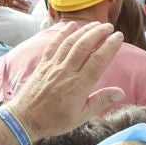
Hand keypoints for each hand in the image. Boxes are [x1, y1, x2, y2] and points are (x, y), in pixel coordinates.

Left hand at [4, 22, 126, 139]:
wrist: (25, 119)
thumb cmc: (55, 120)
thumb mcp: (81, 116)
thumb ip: (100, 102)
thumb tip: (120, 92)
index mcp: (79, 86)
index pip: (98, 61)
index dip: (110, 46)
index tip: (119, 37)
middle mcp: (66, 72)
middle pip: (84, 46)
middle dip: (98, 33)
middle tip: (109, 26)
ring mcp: (53, 66)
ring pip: (70, 43)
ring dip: (84, 30)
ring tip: (96, 24)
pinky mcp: (43, 64)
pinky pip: (53, 44)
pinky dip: (63, 33)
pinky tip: (72, 25)